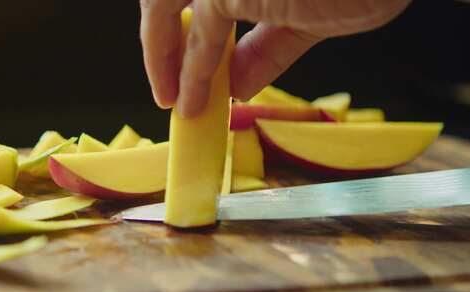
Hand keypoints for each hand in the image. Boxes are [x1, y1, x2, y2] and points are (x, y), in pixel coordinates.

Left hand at [140, 0, 410, 116]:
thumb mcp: (306, 19)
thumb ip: (265, 46)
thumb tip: (236, 85)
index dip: (180, 24)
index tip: (181, 59)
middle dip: (163, 40)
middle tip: (168, 87)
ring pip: (166, 9)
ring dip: (165, 60)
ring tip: (174, 103)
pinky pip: (198, 40)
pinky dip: (189, 75)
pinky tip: (188, 104)